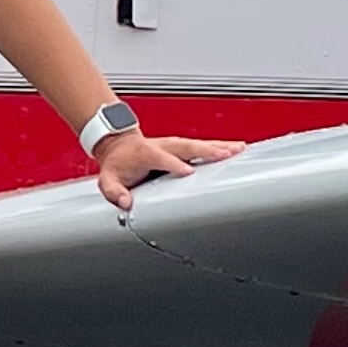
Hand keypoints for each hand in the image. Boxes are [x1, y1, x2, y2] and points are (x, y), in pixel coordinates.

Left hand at [94, 130, 242, 212]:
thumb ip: (114, 192)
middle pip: (187, 146)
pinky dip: (218, 147)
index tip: (188, 172)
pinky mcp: (180, 146)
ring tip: (239, 148)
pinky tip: (235, 149)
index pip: (162, 158)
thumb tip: (126, 203)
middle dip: (206, 150)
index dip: (174, 165)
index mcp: (145, 153)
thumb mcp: (108, 180)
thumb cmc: (116, 164)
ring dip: (219, 146)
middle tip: (227, 154)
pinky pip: (201, 146)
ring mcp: (173, 144)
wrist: (117, 144)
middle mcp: (162, 146)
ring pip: (198, 144)